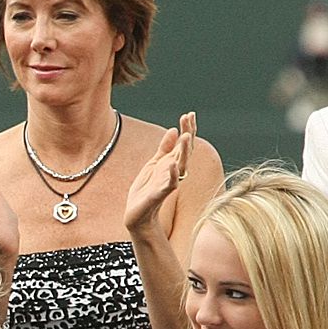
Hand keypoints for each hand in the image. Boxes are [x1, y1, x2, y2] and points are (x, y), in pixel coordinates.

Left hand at [122, 111, 196, 233]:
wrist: (138, 214)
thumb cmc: (147, 189)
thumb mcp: (154, 163)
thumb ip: (164, 148)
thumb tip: (173, 130)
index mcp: (172, 162)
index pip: (183, 144)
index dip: (187, 129)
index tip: (189, 114)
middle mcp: (174, 171)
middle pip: (185, 151)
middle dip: (188, 134)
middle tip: (189, 119)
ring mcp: (168, 182)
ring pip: (180, 165)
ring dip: (183, 151)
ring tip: (186, 136)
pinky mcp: (160, 194)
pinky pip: (169, 184)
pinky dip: (171, 175)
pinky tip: (172, 164)